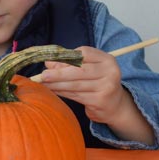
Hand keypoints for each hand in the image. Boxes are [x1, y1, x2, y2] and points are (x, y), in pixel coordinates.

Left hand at [39, 46, 153, 143]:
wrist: (115, 106)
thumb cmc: (99, 83)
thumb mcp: (89, 70)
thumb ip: (71, 65)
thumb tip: (48, 63)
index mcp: (108, 60)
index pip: (85, 53)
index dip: (67, 57)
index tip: (52, 61)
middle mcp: (110, 72)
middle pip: (80, 69)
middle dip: (59, 73)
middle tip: (43, 75)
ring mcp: (106, 87)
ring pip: (76, 84)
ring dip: (57, 84)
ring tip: (44, 84)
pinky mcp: (100, 100)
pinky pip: (76, 95)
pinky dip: (63, 93)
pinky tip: (54, 91)